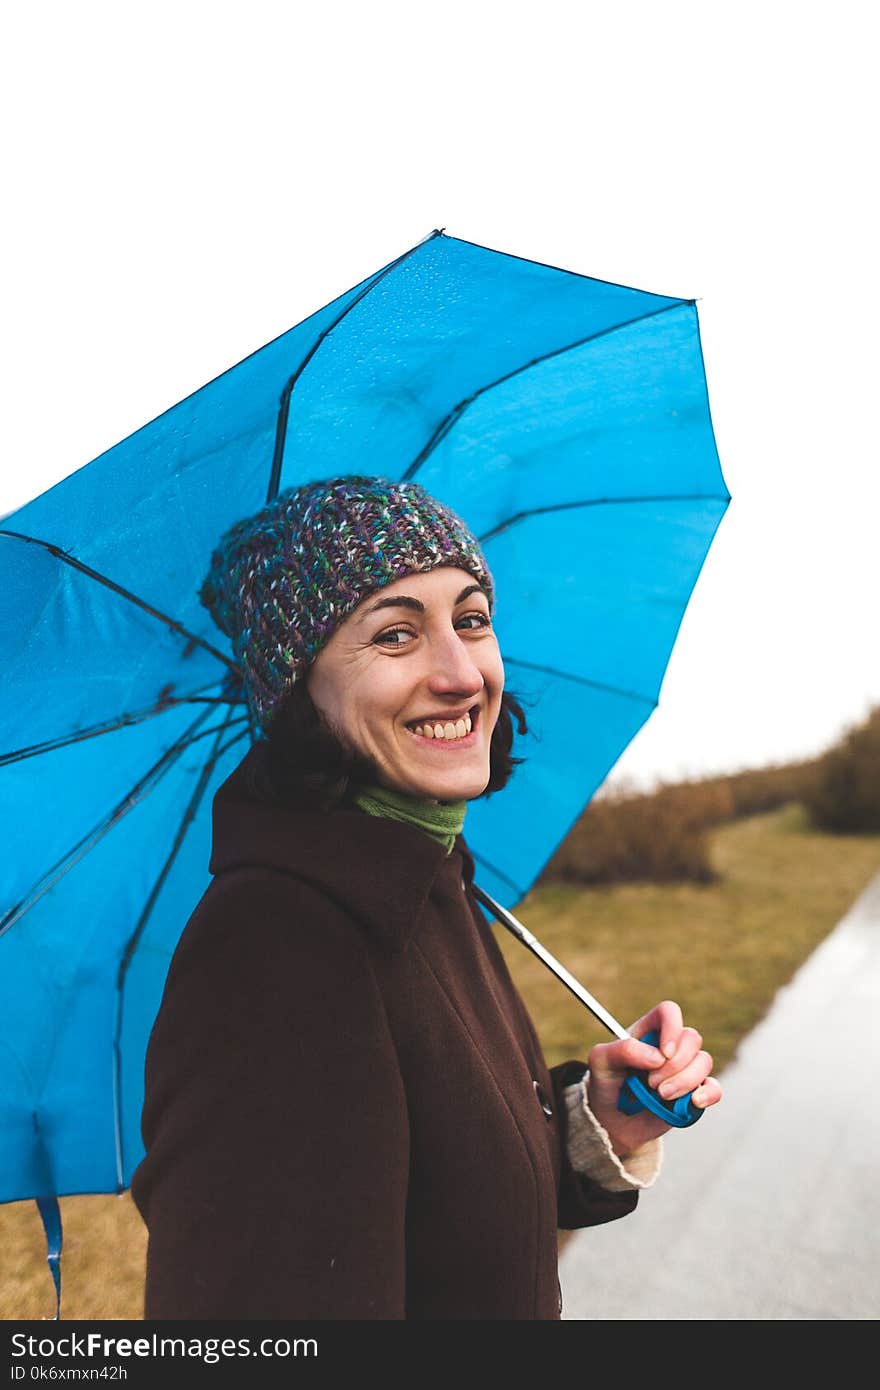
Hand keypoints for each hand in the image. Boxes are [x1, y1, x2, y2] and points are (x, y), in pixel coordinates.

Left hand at [585, 1000, 721, 1155]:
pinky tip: (693, 1102)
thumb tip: (658, 1057)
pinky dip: (708, 1094)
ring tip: (661, 1096)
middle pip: (691, 1038)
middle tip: (651, 1084)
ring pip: (704, 1061)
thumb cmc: (605, 1084)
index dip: (672, 1028)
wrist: (612, 1122)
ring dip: (685, 1081)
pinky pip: (714, 1088)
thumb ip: (624, 1050)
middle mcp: (671, 1046)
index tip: (665, 1053)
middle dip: (674, 1065)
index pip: (669, 1012)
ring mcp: (685, 1069)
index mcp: (648, 1031)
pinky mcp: (694, 1093)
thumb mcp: (600, 1062)